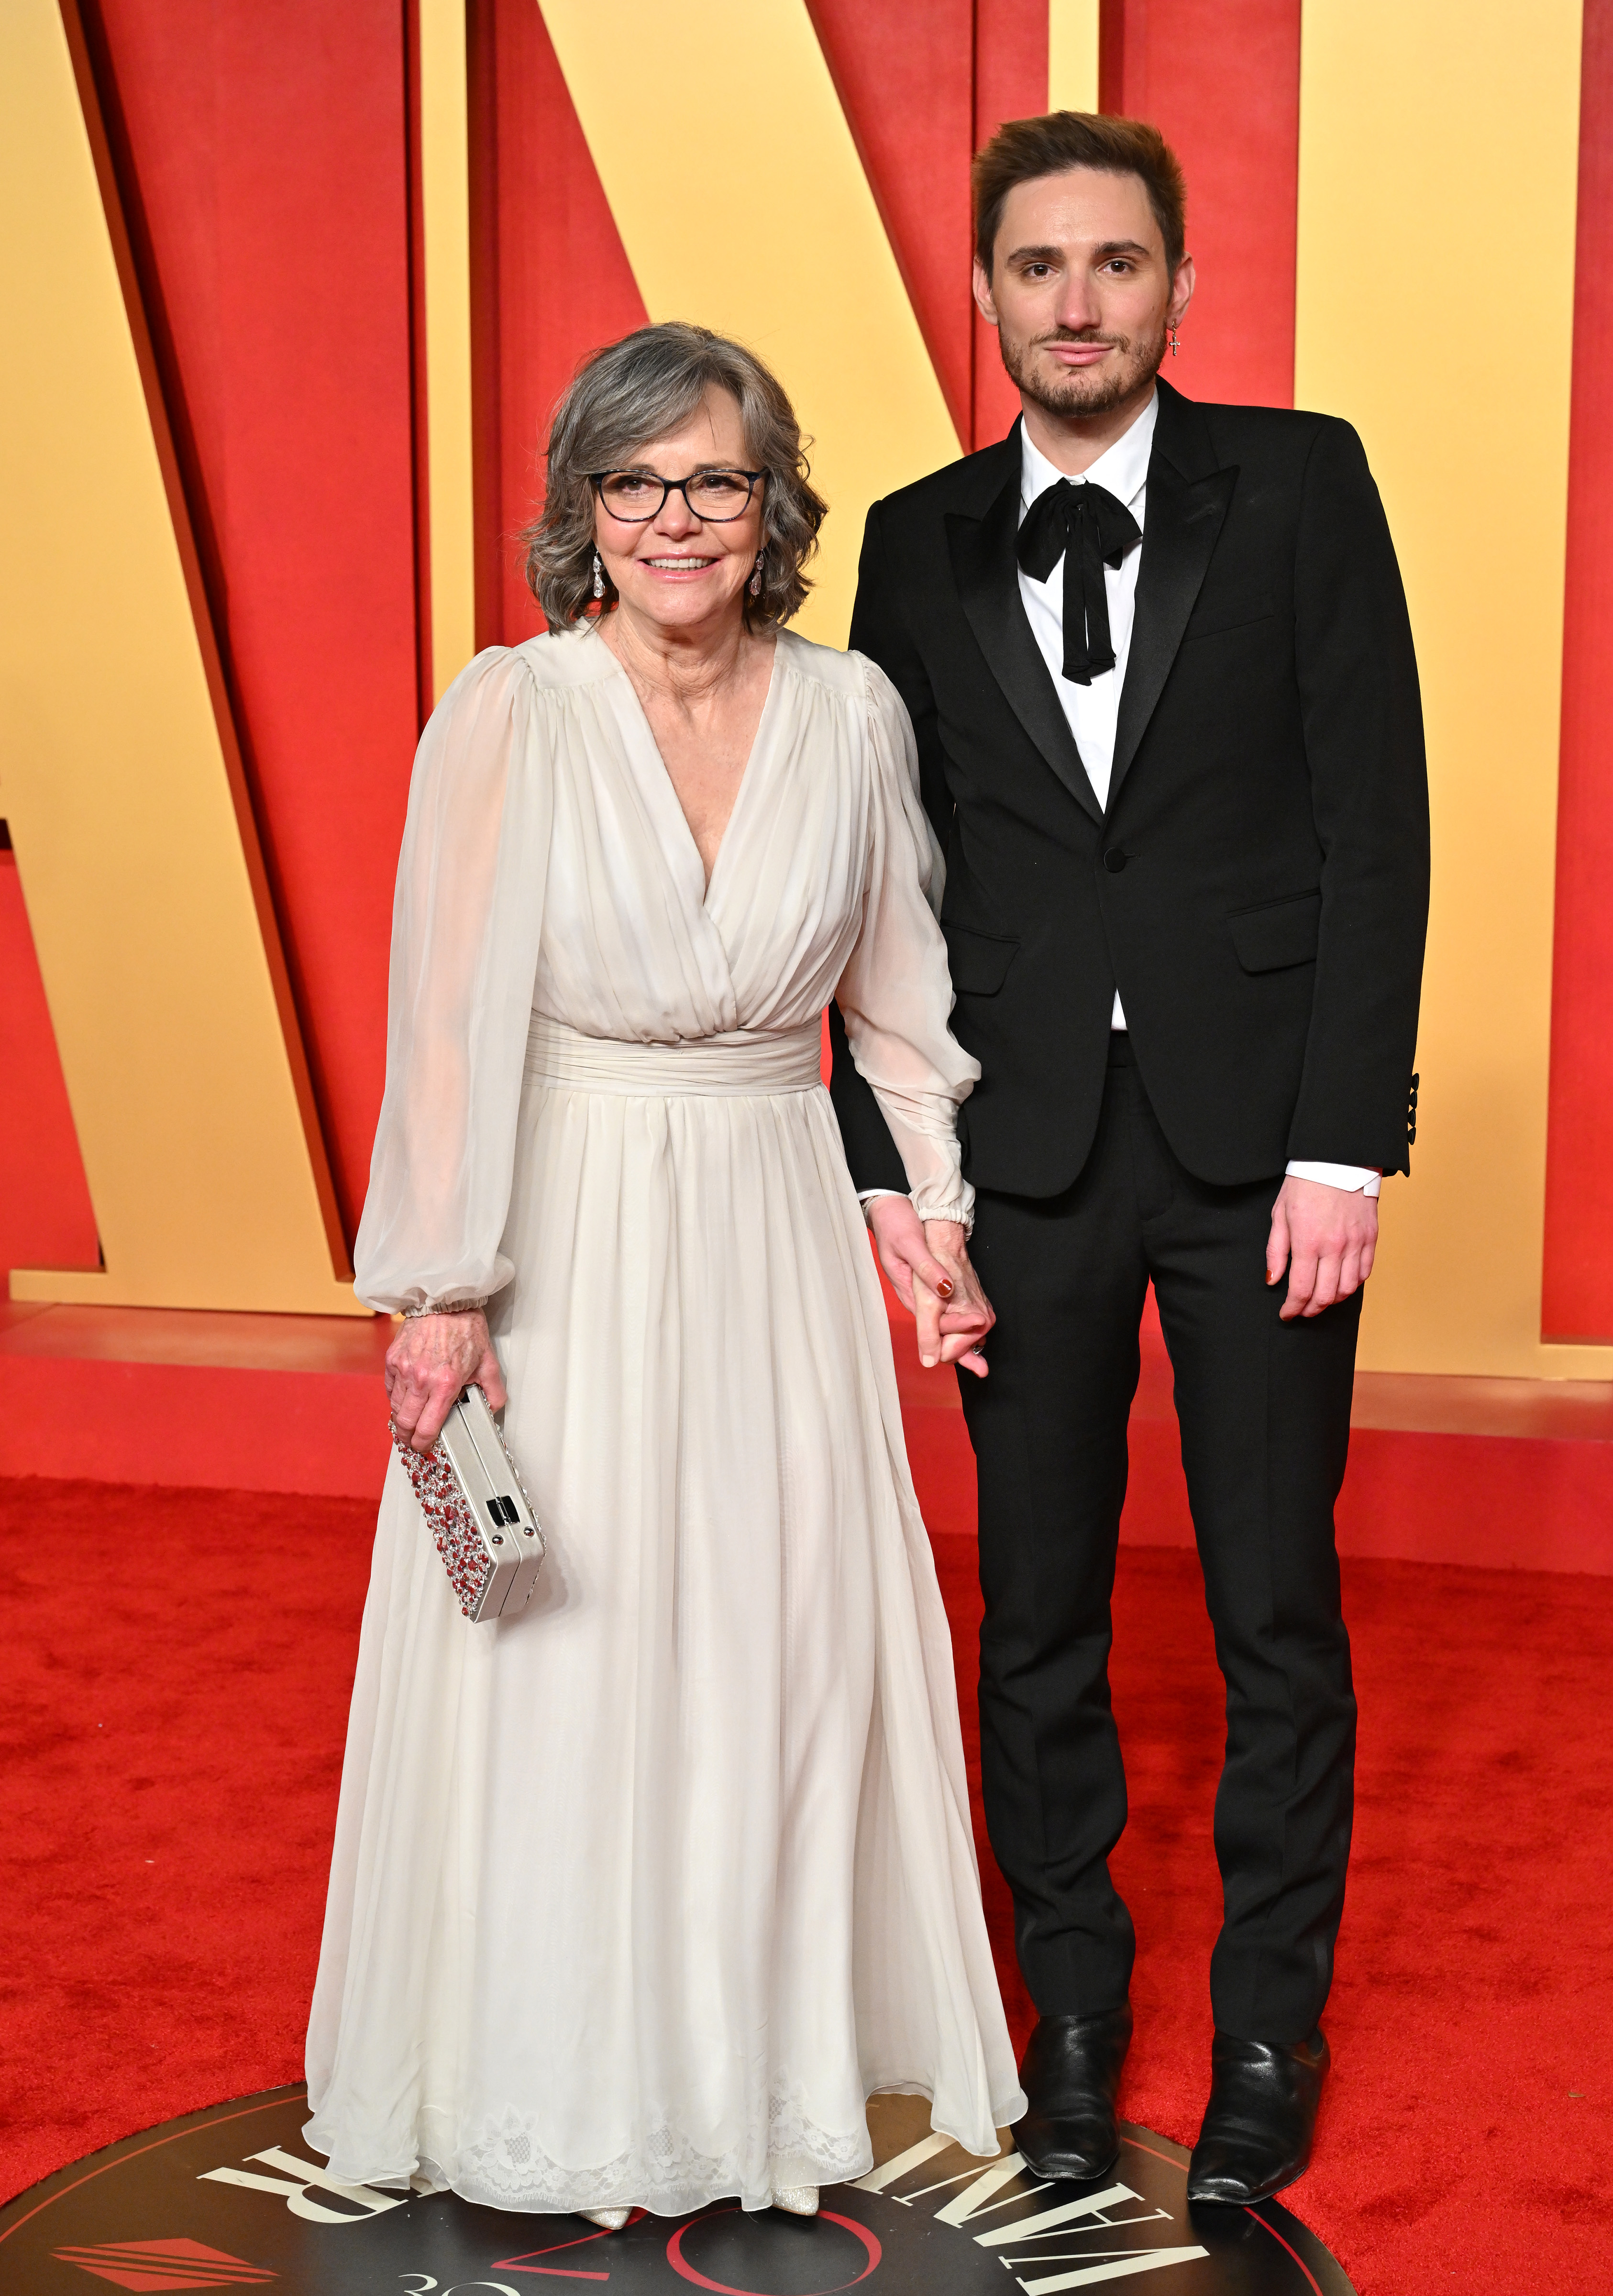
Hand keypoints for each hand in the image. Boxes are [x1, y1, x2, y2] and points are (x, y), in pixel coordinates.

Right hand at [385, 1307, 506, 1451]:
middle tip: (413, 1441)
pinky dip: (396, 1398)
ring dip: (401, 1419)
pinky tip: (406, 1398)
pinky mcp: (392, 1359)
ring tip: (410, 1422)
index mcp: (445, 1383)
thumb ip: (493, 1391)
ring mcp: (403, 1369)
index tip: (424, 1447)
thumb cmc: (465, 1328)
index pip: (427, 1426)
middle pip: (404, 1423)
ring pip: (394, 1408)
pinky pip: (390, 1388)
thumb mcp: (488, 1362)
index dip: (424, 1443)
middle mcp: (421, 1379)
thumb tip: (494, 1410)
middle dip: (407, 1438)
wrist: (445, 1302)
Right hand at [866, 1196, 995, 1376]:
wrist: (890, 1214)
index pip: (932, 1325)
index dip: (955, 1333)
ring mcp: (923, 1296)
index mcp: (911, 1293)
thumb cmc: (897, 1227)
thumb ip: (927, 1269)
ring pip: (944, 1327)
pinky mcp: (930, 1289)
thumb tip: (944, 1289)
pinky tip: (974, 1339)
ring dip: (962, 1344)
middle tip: (982, 1370)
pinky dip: (961, 1329)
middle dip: (959, 1351)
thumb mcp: (910, 1245)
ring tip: (981, 1367)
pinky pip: (945, 1314)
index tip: (978, 1327)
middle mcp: (918, 1299)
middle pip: (939, 1334)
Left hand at [1266, 1176, 1377, 1320]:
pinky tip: (1340, 1284)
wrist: (1338, 1158)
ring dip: (1332, 1301)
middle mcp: (1335, 1247)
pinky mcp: (1371, 1237)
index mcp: (1308, 1242)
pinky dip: (1352, 1285)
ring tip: (1320, 1299)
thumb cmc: (1304, 1183)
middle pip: (1326, 1296)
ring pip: (1347, 1289)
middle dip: (1311, 1310)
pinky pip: (1365, 1272)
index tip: (1286, 1314)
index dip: (1292, 1308)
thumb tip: (1272, 1280)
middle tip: (1302, 1311)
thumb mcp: (1280, 1214)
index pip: (1301, 1290)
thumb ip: (1276, 1250)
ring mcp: (1356, 1243)